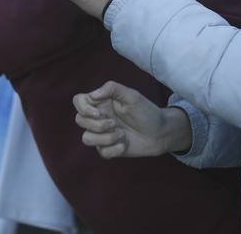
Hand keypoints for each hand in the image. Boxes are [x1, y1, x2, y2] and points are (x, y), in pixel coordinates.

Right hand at [74, 82, 190, 158]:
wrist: (161, 133)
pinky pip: (101, 152)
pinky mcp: (109, 149)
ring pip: (86, 139)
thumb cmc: (147, 111)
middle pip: (80, 120)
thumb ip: (111, 89)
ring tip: (121, 135)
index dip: (83, 108)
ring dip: (104, 138)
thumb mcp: (132, 95)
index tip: (98, 113)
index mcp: (101, 103)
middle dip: (97, 125)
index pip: (78, 101)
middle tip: (115, 124)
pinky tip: (125, 144)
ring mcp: (102, 134)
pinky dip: (114, 149)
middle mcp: (98, 118)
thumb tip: (92, 95)